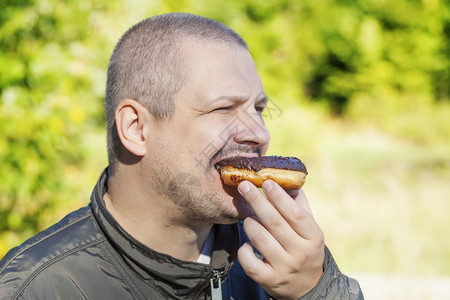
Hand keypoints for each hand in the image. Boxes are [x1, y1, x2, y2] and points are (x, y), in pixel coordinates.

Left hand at [237, 180, 324, 299]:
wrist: (307, 286)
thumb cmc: (305, 247)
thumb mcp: (309, 228)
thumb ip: (299, 204)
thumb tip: (287, 180)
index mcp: (313, 236)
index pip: (295, 213)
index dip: (279, 197)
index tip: (266, 182)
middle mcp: (301, 253)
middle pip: (274, 223)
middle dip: (257, 201)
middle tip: (244, 186)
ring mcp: (285, 268)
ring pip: (260, 239)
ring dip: (250, 223)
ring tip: (248, 217)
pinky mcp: (271, 280)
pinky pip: (250, 263)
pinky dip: (244, 251)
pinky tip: (246, 243)